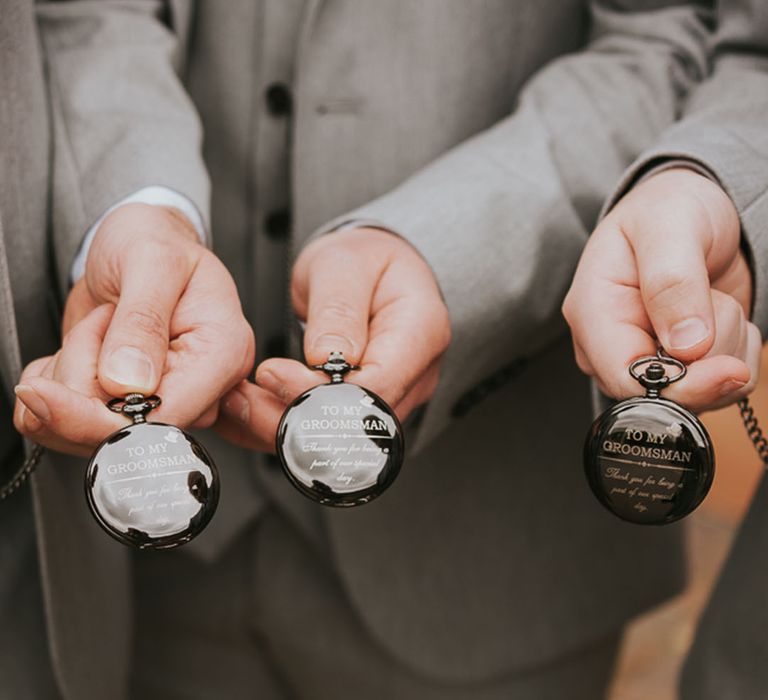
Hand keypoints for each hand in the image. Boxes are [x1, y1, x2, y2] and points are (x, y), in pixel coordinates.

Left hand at [13, 204, 254, 454]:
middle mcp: (200, 387)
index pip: (167, 417)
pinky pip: (69, 420)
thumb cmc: (156, 240)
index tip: (49, 394)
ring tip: (102, 321)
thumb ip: (142, 319)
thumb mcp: (151, 261)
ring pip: (89, 427)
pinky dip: (55, 383)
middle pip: (125, 428)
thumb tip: (129, 383)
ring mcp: (165, 398)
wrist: (136, 241)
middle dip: (83, 380)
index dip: (104, 417)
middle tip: (103, 317)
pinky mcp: (130, 402)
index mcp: (223, 354)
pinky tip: (80, 344)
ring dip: (71, 372)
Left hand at [216, 227, 450, 450]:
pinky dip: (289, 423)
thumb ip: (337, 310)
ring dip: (286, 425)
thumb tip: (326, 360)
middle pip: (359, 421)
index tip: (273, 373)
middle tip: (244, 396)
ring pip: (342, 435)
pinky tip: (256, 408)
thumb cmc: (364, 260)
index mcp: (421, 332)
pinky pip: (331, 430)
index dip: (322, 393)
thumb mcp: (343, 266)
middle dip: (296, 416)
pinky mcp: (371, 408)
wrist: (372, 270)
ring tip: (242, 401)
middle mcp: (417, 374)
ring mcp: (398, 395)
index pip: (377, 386)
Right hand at [563, 168, 759, 412]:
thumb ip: (672, 281)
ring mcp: (643, 360)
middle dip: (708, 355)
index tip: (726, 367)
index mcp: (592, 312)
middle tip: (712, 300)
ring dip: (726, 346)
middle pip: (664, 392)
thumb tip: (686, 346)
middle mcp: (611, 346)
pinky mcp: (677, 368)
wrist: (695, 211)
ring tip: (709, 298)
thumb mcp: (668, 225)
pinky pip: (721, 388)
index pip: (623, 378)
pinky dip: (737, 353)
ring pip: (700, 393)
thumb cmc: (668, 209)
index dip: (677, 384)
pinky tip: (719, 317)